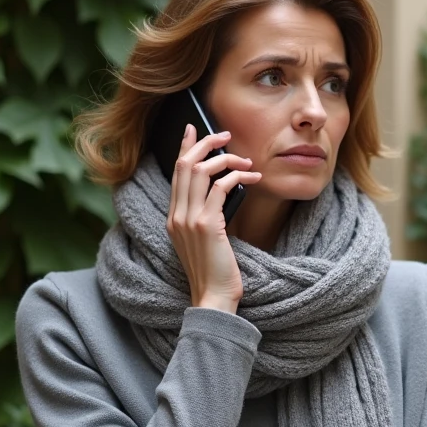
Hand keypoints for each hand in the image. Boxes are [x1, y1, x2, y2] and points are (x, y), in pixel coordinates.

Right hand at [167, 124, 260, 314]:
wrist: (213, 296)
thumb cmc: (215, 270)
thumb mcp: (205, 239)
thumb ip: (206, 214)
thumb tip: (223, 187)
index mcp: (173, 218)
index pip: (175, 173)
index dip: (185, 148)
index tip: (193, 130)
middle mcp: (176, 215)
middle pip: (185, 165)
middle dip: (206, 143)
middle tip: (225, 134)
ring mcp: (189, 219)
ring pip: (201, 171)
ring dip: (226, 159)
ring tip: (247, 161)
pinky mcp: (207, 225)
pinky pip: (221, 188)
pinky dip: (237, 177)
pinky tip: (253, 178)